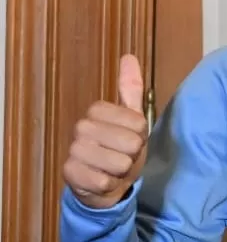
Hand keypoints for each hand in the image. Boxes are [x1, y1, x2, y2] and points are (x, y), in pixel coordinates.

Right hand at [63, 55, 148, 208]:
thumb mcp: (133, 119)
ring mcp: (74, 151)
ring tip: (114, 169)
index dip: (141, 134)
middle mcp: (81, 128)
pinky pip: (102, 181)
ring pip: (118, 162)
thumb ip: (131, 89)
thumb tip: (129, 57)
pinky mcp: (69, 175)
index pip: (137, 121)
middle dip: (133, 154)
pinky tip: (103, 181)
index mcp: (97, 112)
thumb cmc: (121, 149)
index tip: (133, 138)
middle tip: (123, 155)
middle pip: (130, 142)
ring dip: (122, 170)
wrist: (106, 184)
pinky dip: (109, 184)